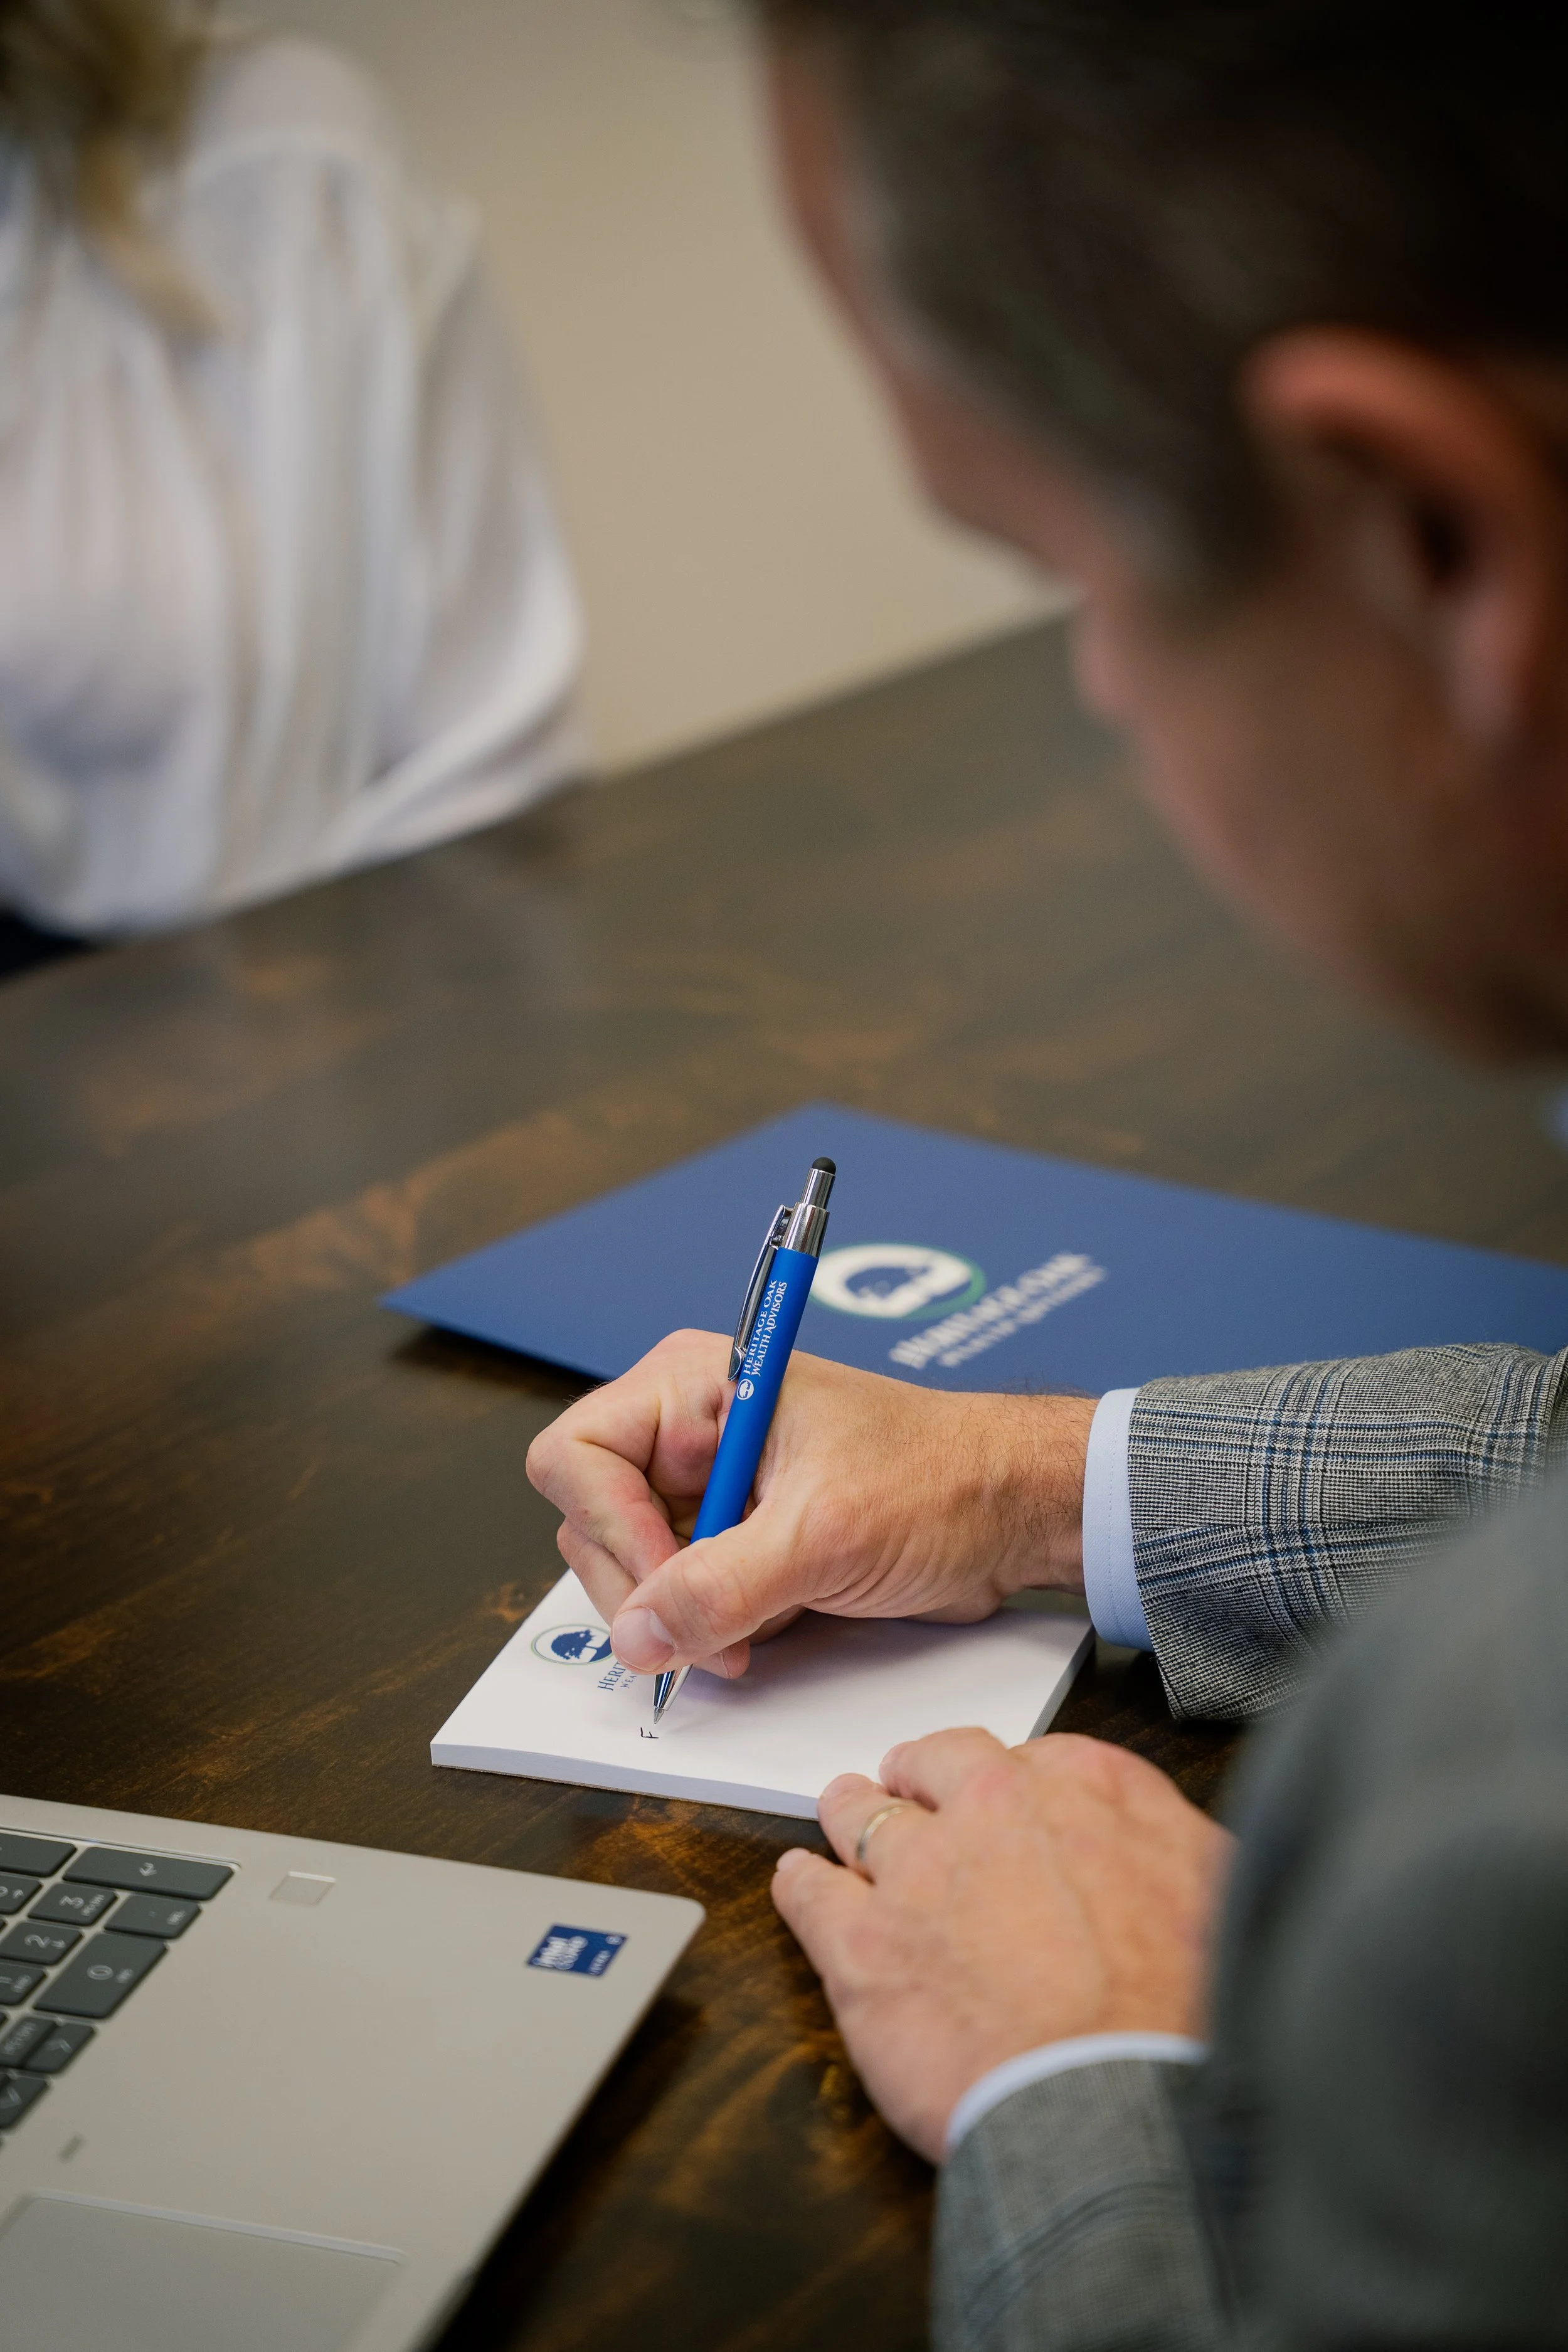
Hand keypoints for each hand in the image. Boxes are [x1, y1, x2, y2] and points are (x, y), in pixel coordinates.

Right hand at [525, 1329, 1093, 1679]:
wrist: (1013, 1513)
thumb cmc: (940, 1481)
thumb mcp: (824, 1534)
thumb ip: (721, 1586)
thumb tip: (637, 1635)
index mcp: (697, 1386)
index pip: (579, 1455)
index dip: (611, 1528)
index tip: (667, 1584)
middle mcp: (691, 1431)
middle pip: (591, 1520)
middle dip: (644, 1587)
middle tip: (706, 1635)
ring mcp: (711, 1489)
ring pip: (633, 1568)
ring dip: (680, 1617)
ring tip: (748, 1635)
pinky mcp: (738, 1539)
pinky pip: (682, 1595)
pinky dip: (711, 1627)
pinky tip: (763, 1631)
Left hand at [772, 1730, 1234, 2162]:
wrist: (1121, 2099)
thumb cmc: (1183, 2009)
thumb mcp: (1218, 1887)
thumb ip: (1170, 1841)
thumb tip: (1163, 1841)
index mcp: (1083, 1785)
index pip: (1019, 1756)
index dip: (1000, 1788)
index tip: (993, 1805)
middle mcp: (992, 1807)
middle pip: (931, 1765)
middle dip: (918, 1779)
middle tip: (909, 1793)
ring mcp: (919, 1871)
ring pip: (859, 1815)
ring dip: (851, 1816)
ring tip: (843, 1817)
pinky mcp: (862, 1943)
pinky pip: (807, 1891)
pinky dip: (801, 1885)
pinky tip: (798, 1885)